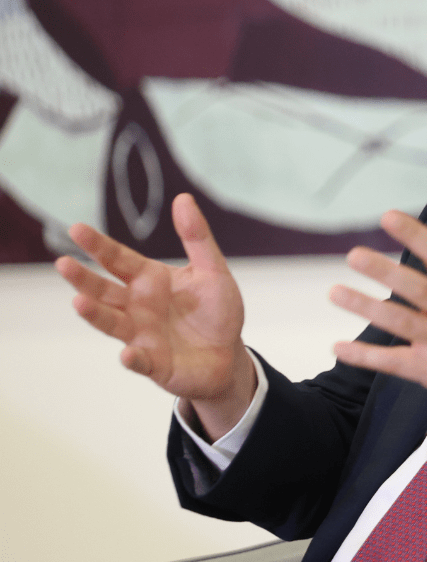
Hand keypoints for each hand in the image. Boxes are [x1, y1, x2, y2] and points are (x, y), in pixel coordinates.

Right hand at [55, 193, 255, 440]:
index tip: (76, 228)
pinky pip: (140, 361)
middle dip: (83, 279)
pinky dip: (133, 359)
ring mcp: (141, 335)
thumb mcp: (212, 269)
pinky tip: (128, 353)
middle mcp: (136, 306)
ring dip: (95, 314)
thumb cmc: (216, 310)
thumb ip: (196, 237)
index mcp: (148, 279)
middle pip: (103, 290)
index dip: (98, 245)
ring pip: (111, 323)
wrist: (228, 354)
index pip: (117, 259)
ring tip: (79, 302)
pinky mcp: (154, 363)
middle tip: (63, 263)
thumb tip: (183, 197)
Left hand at [329, 189, 426, 457]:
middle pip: (419, 289)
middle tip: (354, 255)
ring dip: (365, 308)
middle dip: (384, 272)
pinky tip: (339, 347)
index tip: (388, 216)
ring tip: (335, 292)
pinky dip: (366, 356)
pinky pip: (395, 363)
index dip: (415, 234)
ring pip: (402, 323)